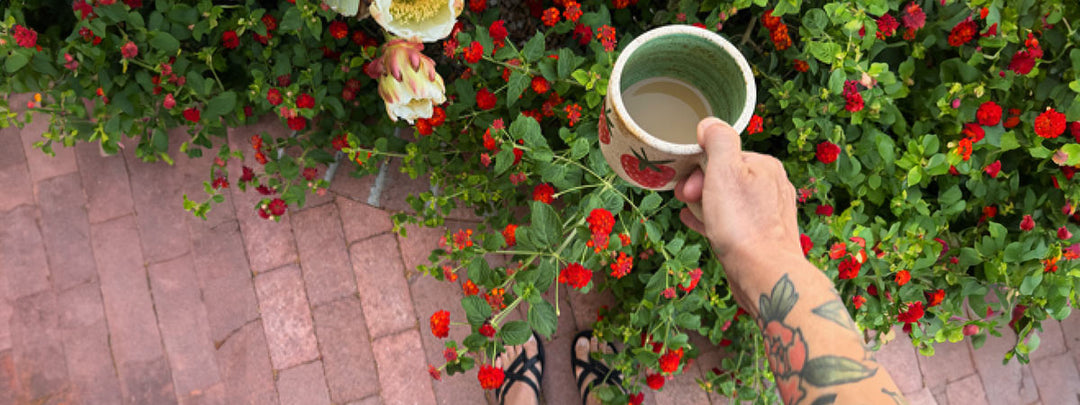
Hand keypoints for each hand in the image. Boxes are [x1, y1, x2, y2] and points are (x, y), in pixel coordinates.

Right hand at [674, 118, 801, 277]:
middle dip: (701, 187)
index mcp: (765, 166)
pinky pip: (734, 222)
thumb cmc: (743, 223)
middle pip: (726, 177)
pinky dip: (715, 221)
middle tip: (686, 201)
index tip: (685, 188)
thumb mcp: (725, 170)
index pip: (724, 155)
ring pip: (729, 201)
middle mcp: (773, 186)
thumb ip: (718, 140)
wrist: (764, 274)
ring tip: (691, 214)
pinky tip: (700, 227)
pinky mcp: (764, 237)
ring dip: (706, 204)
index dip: (698, 169)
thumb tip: (709, 123)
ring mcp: (770, 214)